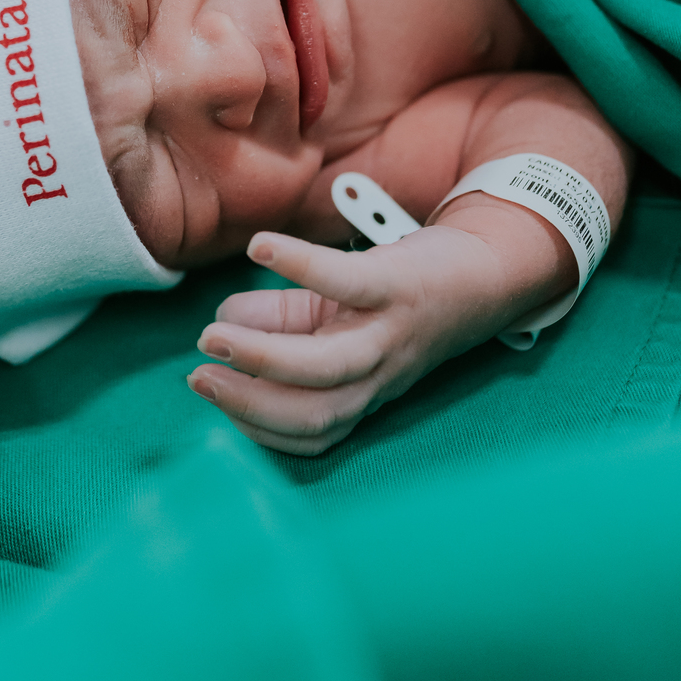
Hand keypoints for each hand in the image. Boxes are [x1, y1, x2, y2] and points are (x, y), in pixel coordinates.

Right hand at [187, 221, 521, 455]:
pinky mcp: (397, 284)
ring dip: (262, 356)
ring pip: (328, 365)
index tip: (210, 396)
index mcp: (361, 393)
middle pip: (315, 412)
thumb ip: (277, 325)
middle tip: (200, 376)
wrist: (479, 275)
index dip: (256, 424)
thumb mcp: (337, 324)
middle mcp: (377, 376)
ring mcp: (389, 333)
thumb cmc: (398, 302)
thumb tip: (222, 324)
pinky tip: (260, 248)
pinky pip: (346, 281)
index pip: (309, 432)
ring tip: (212, 336)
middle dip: (250, 402)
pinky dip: (299, 265)